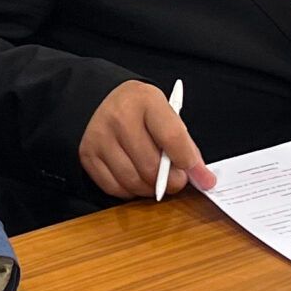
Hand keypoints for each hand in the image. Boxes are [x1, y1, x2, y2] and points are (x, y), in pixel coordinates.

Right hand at [79, 80, 213, 201]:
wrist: (103, 102)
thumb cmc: (141, 111)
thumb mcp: (166, 114)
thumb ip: (184, 145)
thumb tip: (202, 178)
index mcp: (145, 99)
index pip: (172, 138)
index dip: (188, 162)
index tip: (199, 175)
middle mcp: (119, 117)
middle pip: (151, 166)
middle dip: (171, 182)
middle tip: (178, 180)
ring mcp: (100, 137)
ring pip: (133, 181)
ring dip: (151, 188)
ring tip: (158, 179)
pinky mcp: (88, 155)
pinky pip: (115, 188)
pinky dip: (131, 190)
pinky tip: (137, 178)